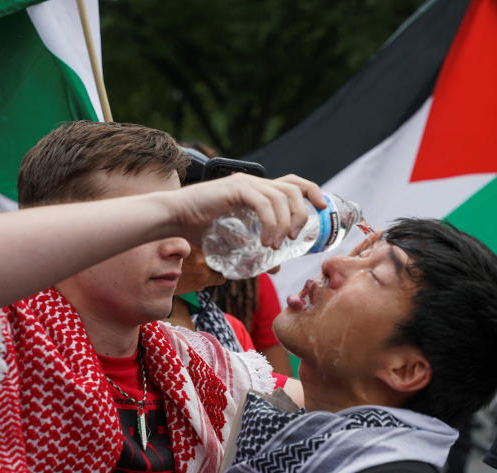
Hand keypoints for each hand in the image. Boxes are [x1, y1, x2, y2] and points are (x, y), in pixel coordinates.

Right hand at [167, 173, 324, 248]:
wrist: (173, 220)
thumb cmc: (199, 230)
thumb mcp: (235, 242)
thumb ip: (256, 251)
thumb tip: (276, 267)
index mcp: (257, 190)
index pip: (293, 182)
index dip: (312, 192)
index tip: (323, 208)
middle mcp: (254, 183)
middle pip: (293, 189)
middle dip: (302, 214)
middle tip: (294, 238)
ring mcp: (245, 183)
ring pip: (282, 197)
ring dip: (286, 223)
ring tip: (275, 245)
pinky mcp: (236, 189)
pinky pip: (264, 204)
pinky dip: (271, 224)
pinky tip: (265, 241)